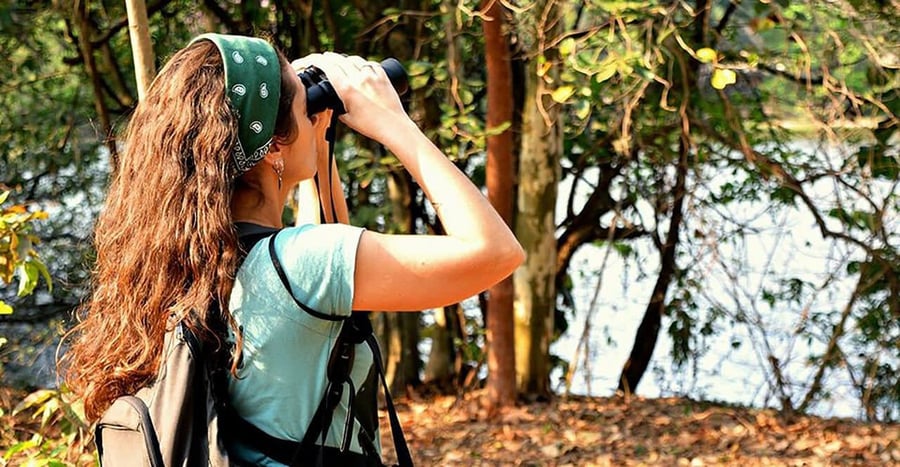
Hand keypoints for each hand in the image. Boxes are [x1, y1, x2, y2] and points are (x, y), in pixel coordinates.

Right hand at [291, 53, 409, 142]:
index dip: (314, 60)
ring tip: (339, 63)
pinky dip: (360, 64)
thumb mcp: (347, 118)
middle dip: (326, 58)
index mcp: (347, 88)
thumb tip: (331, 101)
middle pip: (338, 59)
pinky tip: (358, 68)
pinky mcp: (383, 76)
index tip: (309, 61)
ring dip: (343, 60)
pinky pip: (368, 64)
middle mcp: (359, 78)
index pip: (326, 65)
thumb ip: (336, 106)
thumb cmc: (371, 126)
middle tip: (321, 61)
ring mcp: (372, 75)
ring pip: (353, 59)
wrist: (394, 127)